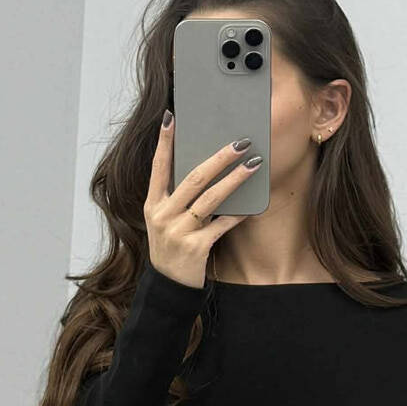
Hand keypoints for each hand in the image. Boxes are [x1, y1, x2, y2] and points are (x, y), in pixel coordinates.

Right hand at [143, 112, 261, 289]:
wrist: (170, 287)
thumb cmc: (173, 248)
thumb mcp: (166, 222)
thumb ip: (177, 198)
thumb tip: (205, 169)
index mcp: (153, 205)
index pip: (158, 167)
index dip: (165, 143)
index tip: (171, 118)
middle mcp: (162, 215)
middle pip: (193, 178)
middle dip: (219, 158)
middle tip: (240, 142)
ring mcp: (178, 232)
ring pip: (210, 199)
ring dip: (234, 180)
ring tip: (253, 165)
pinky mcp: (195, 247)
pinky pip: (221, 225)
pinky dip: (237, 214)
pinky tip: (252, 205)